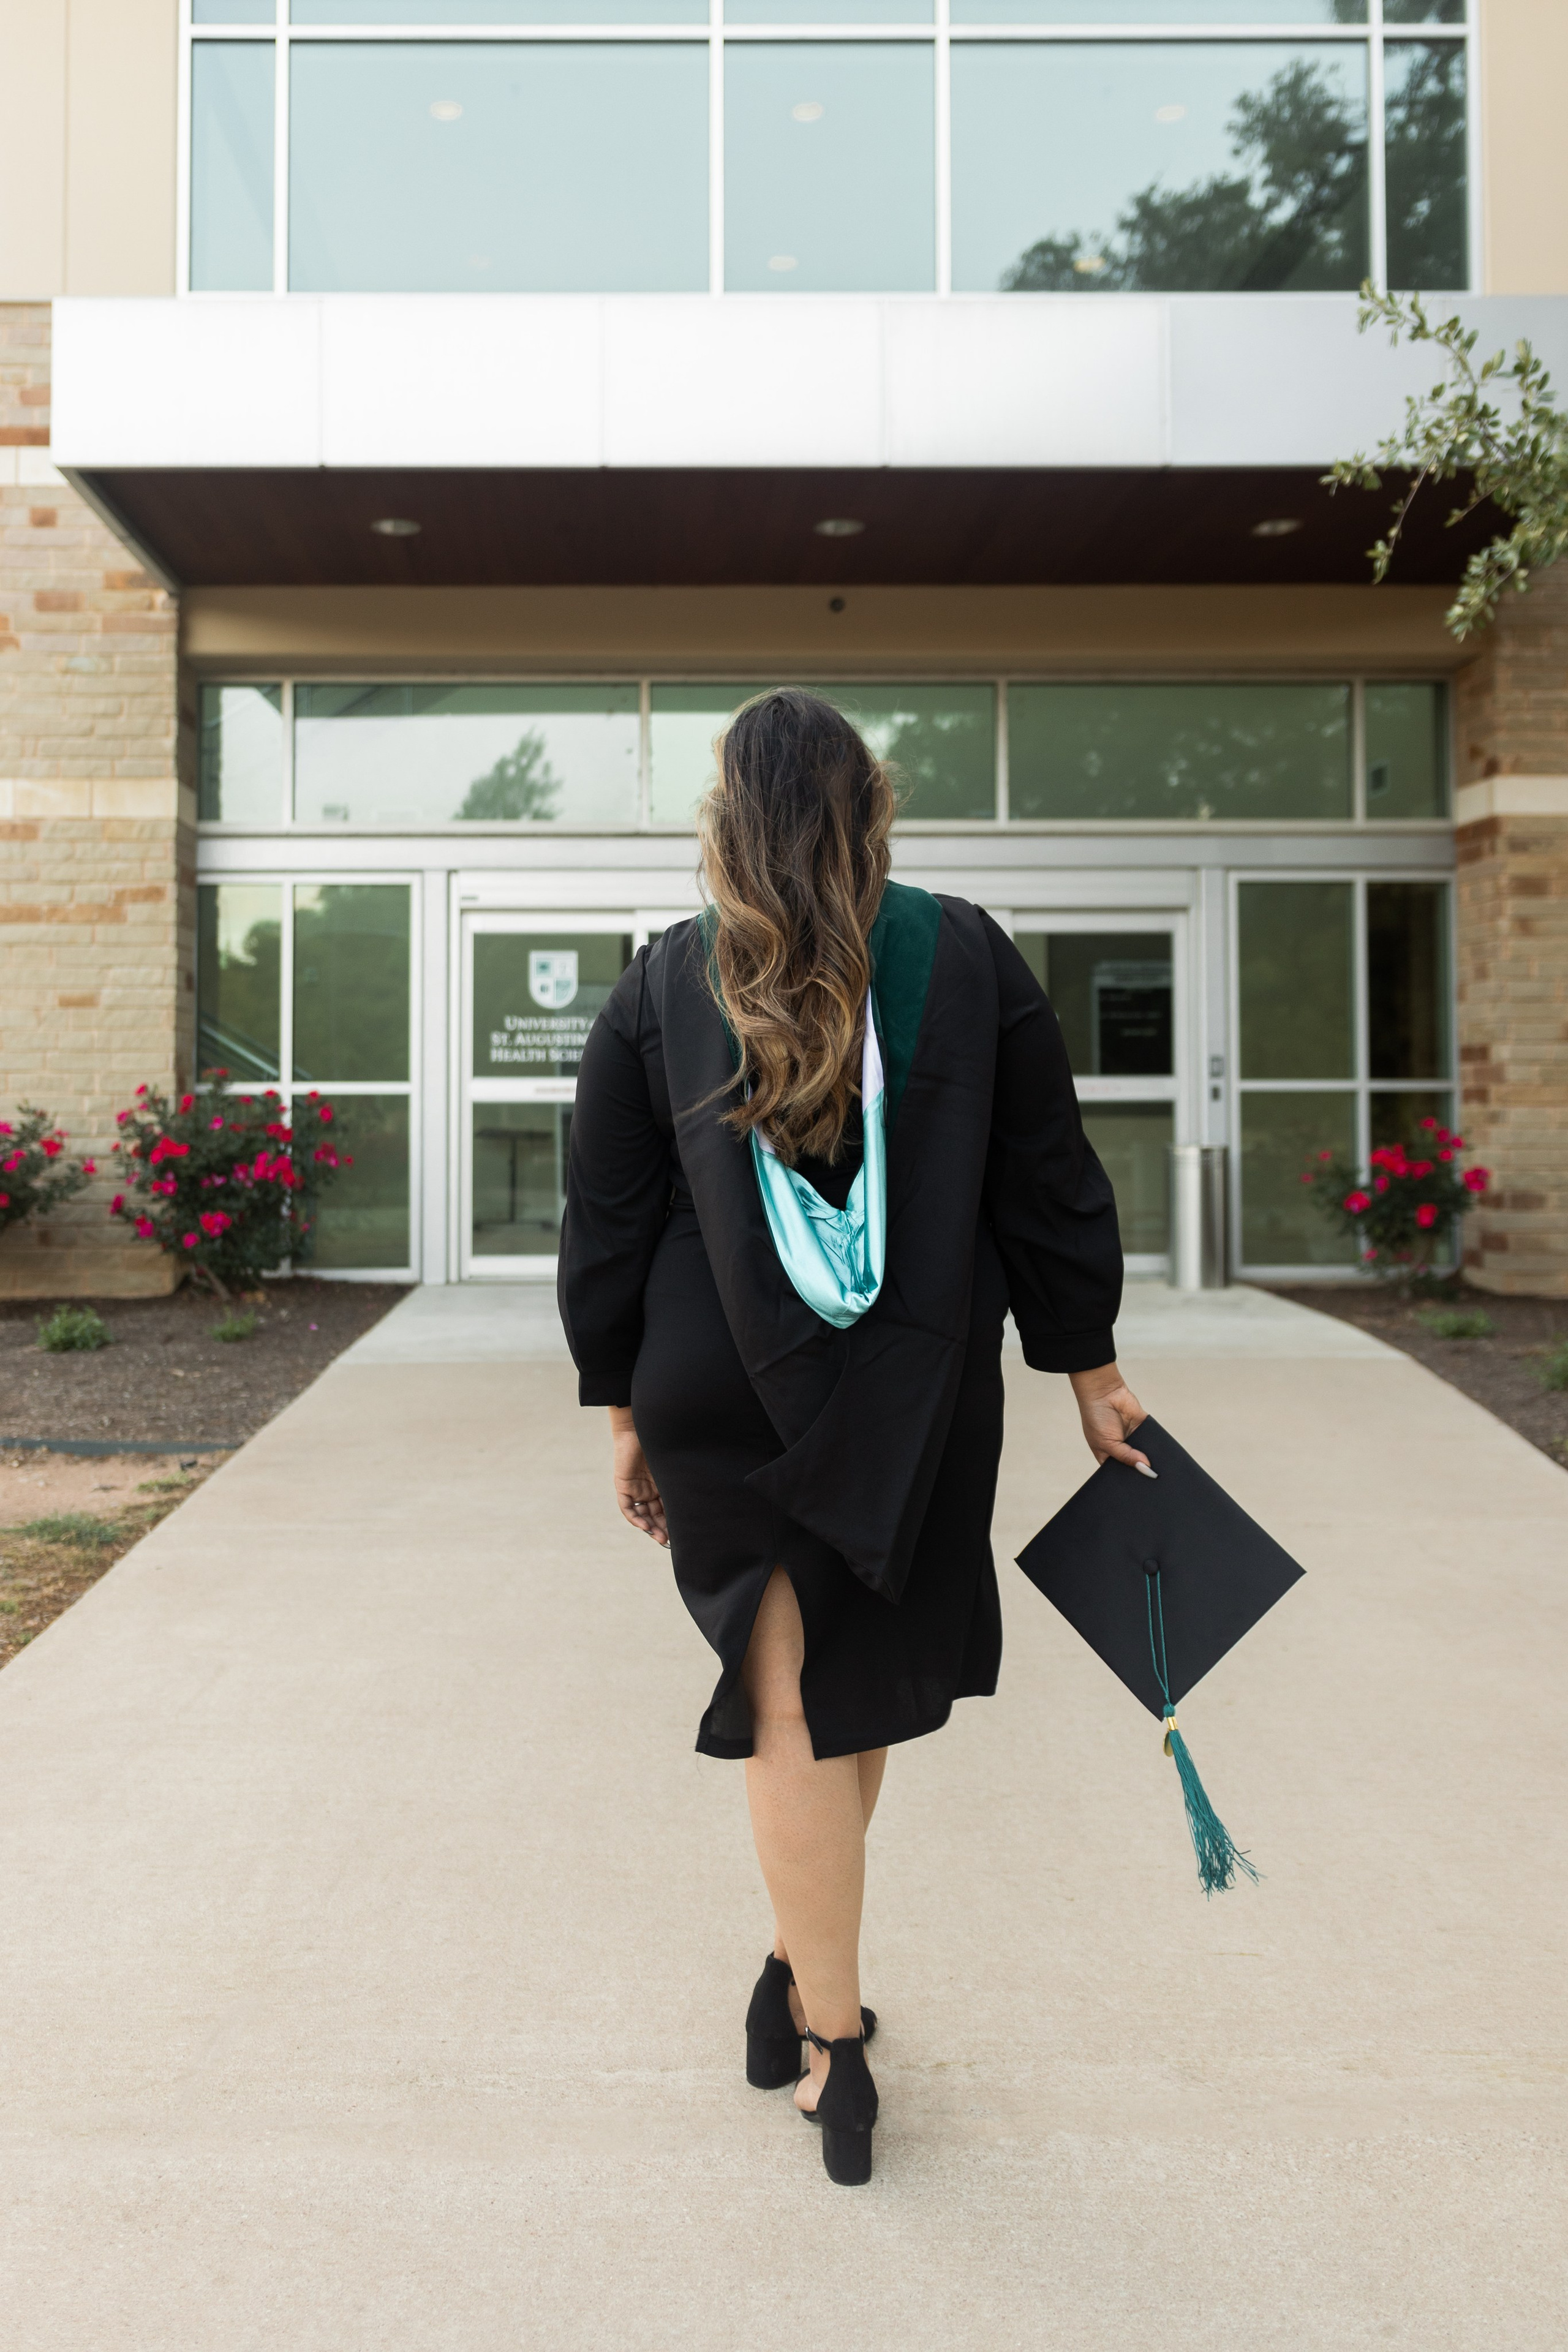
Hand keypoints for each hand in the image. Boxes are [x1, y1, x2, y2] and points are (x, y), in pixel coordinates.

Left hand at [608, 1405, 668, 1544]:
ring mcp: (636, 1488)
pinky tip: (644, 1526)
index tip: (681, 1534)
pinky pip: (627, 1507)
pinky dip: (635, 1518)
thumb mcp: (673, 1467)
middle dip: (662, 1529)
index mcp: (662, 1485)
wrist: (641, 1426)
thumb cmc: (660, 1442)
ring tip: (660, 1537)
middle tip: (670, 1541)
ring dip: (650, 1527)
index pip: (667, 1509)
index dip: (672, 1522)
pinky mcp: (624, 1485)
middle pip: (655, 1515)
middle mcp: (649, 1489)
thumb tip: (705, 1496)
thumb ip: (681, 1481)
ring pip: (642, 1514)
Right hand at [1068, 1363, 1153, 1475]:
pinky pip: (1155, 1439)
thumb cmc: (1096, 1417)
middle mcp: (1121, 1449)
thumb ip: (1127, 1457)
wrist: (1103, 1392)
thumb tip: (1147, 1470)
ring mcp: (1134, 1439)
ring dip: (1153, 1458)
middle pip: (1136, 1465)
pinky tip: (1163, 1454)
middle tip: (1152, 1480)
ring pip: (1147, 1453)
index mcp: (1108, 1456)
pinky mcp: (1144, 1427)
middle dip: (1143, 1470)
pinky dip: (1159, 1445)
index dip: (1130, 1480)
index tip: (1140, 1488)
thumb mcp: (1108, 1443)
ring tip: (1160, 1470)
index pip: (1121, 1474)